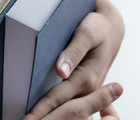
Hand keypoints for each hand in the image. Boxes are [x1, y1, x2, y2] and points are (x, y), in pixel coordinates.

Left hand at [23, 0, 124, 118]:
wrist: (112, 29)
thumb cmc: (98, 29)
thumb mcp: (87, 34)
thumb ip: (73, 52)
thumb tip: (60, 70)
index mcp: (87, 78)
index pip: (57, 97)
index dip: (41, 109)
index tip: (26, 119)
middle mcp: (88, 88)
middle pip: (62, 109)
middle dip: (44, 117)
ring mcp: (87, 90)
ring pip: (67, 109)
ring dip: (51, 116)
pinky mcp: (85, 87)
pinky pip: (70, 102)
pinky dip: (58, 110)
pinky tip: (47, 113)